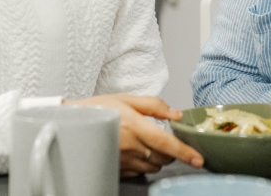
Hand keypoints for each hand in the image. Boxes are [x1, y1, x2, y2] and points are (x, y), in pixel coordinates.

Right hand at [69, 94, 204, 177]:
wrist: (72, 123)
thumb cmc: (99, 108)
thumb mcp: (127, 99)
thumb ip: (154, 106)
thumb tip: (176, 114)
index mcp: (135, 127)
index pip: (166, 143)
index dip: (185, 153)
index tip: (199, 159)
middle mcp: (130, 147)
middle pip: (164, 157)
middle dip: (172, 152)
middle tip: (167, 140)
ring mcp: (123, 160)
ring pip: (153, 166)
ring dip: (159, 158)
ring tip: (150, 145)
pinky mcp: (116, 168)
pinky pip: (139, 172)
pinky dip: (144, 164)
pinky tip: (138, 153)